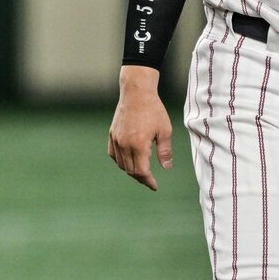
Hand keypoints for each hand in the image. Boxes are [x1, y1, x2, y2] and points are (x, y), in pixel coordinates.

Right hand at [108, 65, 173, 190]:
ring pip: (121, 164)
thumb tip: (166, 168)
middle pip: (130, 170)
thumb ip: (165, 151)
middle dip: (141, 178)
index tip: (155, 186)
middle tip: (150, 181)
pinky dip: (120, 161)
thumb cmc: (153, 110)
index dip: (148, 181)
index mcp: (139, 145)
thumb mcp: (165, 131)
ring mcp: (116, 140)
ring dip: (130, 171)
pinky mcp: (112, 134)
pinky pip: (113, 154)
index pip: (141, 171)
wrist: (136, 93)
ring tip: (141, 172)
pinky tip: (128, 161)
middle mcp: (125, 145)